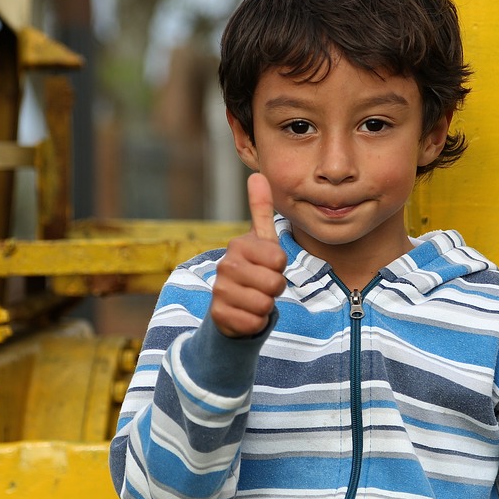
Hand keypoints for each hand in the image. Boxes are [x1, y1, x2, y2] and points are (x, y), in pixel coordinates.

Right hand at [209, 173, 286, 337]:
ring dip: (266, 306)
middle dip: (275, 289)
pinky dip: (256, 322)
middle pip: (274, 283)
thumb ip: (261, 209)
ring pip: (265, 305)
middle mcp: (225, 265)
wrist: (231, 304)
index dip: (280, 267)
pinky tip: (246, 313)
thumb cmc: (253, 269)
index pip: (279, 259)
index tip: (269, 266)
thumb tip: (257, 175)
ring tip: (254, 298)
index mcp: (238, 245)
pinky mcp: (218, 316)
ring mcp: (219, 291)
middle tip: (262, 285)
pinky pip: (254, 323)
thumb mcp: (261, 240)